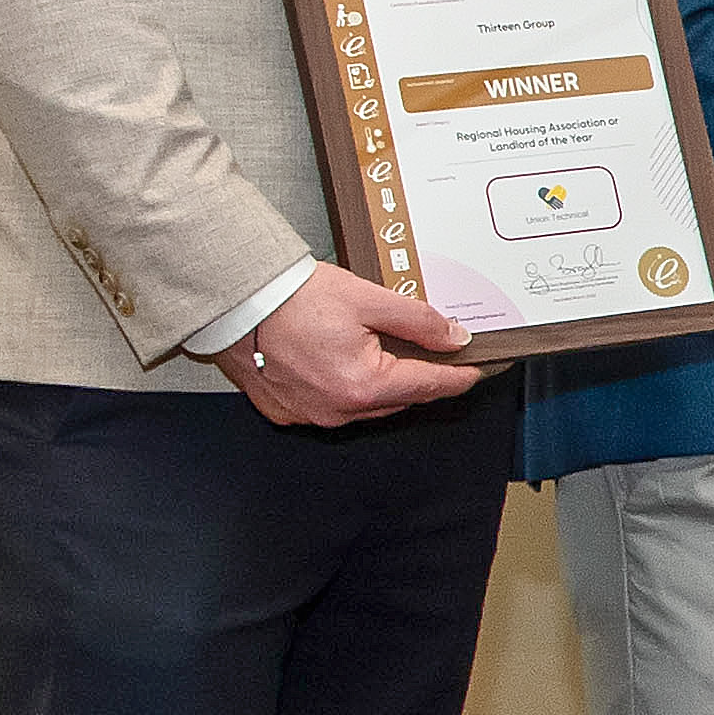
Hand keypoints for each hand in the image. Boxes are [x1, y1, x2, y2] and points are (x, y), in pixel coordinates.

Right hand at [226, 266, 480, 426]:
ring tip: (382, 348)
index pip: (430, 386)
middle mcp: (337, 411)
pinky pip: (332, 405)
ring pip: (368, 404)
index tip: (481, 368)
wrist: (232, 302)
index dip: (461, 375)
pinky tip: (342, 360)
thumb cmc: (291, 299)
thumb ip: (418, 321)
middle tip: (434, 349)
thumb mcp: (367, 299)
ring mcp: (310, 415)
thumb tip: (455, 338)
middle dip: (419, 374)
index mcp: (363, 387)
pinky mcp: (287, 411)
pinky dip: (346, 386)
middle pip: (400, 397)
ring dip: (382, 382)